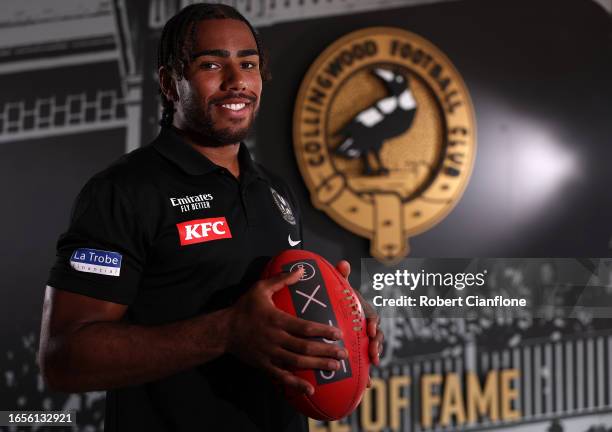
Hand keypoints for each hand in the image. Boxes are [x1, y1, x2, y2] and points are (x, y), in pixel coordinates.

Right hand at [227, 268, 347, 395]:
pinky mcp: (264, 365)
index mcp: (277, 320)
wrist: (224, 330)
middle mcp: (275, 338)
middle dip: (326, 351)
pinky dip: (296, 384)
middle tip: (344, 354)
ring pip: (297, 362)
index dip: (322, 331)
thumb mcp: (260, 288)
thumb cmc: (244, 308)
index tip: (338, 333)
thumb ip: (281, 279)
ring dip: (317, 365)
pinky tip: (310, 389)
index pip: (304, 327)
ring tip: (335, 367)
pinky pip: (282, 377)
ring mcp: (270, 354)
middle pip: (305, 347)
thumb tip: (301, 269)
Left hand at [335, 260, 384, 386]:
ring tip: (372, 367)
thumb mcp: (338, 290)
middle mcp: (366, 326)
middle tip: (373, 354)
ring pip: (372, 349)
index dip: (373, 324)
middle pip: (376, 335)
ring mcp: (363, 339)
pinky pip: (364, 363)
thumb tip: (343, 263)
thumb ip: (342, 277)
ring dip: (373, 358)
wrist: (331, 312)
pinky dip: (367, 374)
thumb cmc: (336, 300)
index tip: (370, 331)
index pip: (373, 317)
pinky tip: (367, 385)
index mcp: (363, 311)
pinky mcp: (358, 351)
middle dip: (377, 345)